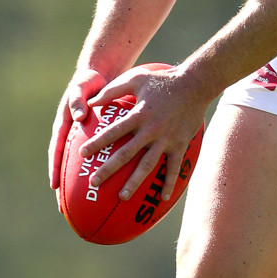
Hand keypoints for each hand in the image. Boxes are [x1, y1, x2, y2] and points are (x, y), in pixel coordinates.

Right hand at [48, 68, 106, 196]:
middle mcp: (71, 135)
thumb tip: (79, 116)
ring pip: (80, 165)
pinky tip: (112, 184)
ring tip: (87, 205)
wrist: (98, 75)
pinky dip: (101, 169)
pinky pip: (98, 156)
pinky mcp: (96, 138)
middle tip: (64, 208)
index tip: (54, 186)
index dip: (55, 168)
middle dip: (64, 186)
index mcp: (64, 126)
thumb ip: (78, 100)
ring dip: (80, 183)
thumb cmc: (87, 81)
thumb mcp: (81, 88)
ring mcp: (82, 138)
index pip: (56, 150)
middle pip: (65, 164)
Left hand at [79, 64, 207, 202]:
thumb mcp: (136, 79)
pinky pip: (174, 167)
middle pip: (126, 153)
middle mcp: (151, 129)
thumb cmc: (162, 80)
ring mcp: (166, 139)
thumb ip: (113, 90)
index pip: (114, 132)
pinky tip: (163, 198)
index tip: (82, 154)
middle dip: (108, 169)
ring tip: (122, 196)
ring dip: (134, 182)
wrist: (194, 84)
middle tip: (93, 183)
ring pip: (147, 165)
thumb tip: (92, 102)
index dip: (97, 143)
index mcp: (139, 114)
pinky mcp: (180, 144)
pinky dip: (169, 183)